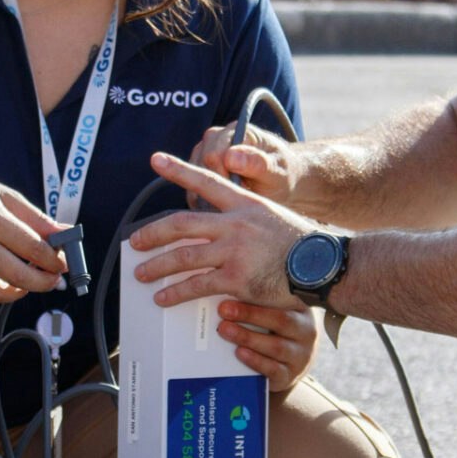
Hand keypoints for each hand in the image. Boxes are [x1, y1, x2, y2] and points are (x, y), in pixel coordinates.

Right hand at [0, 167, 66, 302]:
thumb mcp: (4, 196)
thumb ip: (37, 219)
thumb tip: (67, 235)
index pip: (35, 250)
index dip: (56, 261)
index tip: (64, 262)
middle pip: (21, 278)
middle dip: (45, 282)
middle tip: (53, 278)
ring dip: (20, 291)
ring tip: (28, 279)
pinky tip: (2, 274)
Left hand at [130, 152, 317, 309]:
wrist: (321, 266)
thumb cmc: (301, 244)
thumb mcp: (273, 216)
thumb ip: (246, 217)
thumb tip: (222, 224)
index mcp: (244, 204)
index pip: (206, 181)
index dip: (179, 170)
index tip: (156, 160)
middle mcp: (235, 224)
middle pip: (182, 223)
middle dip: (153, 232)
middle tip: (135, 240)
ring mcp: (233, 251)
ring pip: (183, 255)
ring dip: (157, 266)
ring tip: (141, 274)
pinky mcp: (235, 278)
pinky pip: (196, 285)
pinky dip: (175, 292)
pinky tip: (163, 297)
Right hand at [189, 120, 304, 206]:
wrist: (280, 183)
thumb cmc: (282, 174)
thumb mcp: (277, 171)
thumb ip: (257, 163)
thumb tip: (231, 156)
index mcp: (238, 130)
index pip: (215, 154)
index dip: (223, 178)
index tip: (240, 193)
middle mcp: (217, 136)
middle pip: (199, 164)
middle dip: (216, 187)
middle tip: (236, 200)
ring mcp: (204, 151)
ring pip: (191, 176)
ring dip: (207, 194)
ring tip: (229, 205)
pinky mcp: (197, 168)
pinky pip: (190, 186)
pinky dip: (202, 200)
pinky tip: (219, 209)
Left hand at [216, 301, 316, 391]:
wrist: (288, 366)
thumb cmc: (276, 334)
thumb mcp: (273, 315)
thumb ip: (256, 304)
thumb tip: (222, 290)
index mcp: (301, 312)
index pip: (283, 301)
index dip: (259, 297)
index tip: (235, 292)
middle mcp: (306, 334)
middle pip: (281, 321)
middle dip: (250, 315)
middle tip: (223, 310)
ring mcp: (300, 357)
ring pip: (276, 347)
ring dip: (248, 337)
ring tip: (225, 331)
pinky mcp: (289, 377)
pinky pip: (274, 369)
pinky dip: (255, 360)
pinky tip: (239, 353)